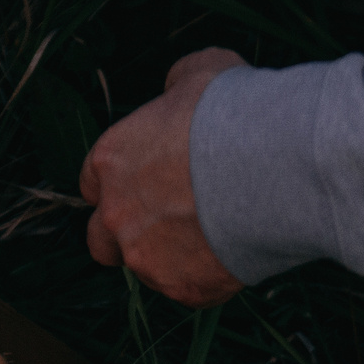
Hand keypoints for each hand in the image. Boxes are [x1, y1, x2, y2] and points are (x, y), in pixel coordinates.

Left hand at [79, 47, 245, 307]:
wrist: (271, 163)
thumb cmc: (233, 111)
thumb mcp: (199, 72)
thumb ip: (175, 85)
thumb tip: (177, 89)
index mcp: (110, 162)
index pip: (92, 185)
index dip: (120, 187)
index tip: (147, 184)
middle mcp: (116, 216)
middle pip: (101, 243)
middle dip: (127, 237)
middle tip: (170, 225)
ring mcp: (147, 258)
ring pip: (149, 269)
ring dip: (173, 258)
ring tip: (219, 236)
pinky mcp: (183, 289)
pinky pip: (191, 290)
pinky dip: (210, 277)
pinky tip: (239, 253)